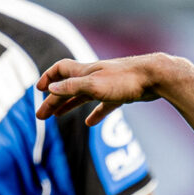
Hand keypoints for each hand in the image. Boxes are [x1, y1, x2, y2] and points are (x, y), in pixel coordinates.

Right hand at [37, 55, 179, 125]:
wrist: (155, 76)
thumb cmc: (125, 79)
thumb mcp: (94, 84)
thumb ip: (72, 87)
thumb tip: (50, 89)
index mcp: (85, 71)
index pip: (60, 70)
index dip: (48, 78)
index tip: (38, 90)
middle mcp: (94, 76)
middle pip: (68, 88)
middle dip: (53, 100)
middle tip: (41, 116)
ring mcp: (107, 85)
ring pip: (82, 96)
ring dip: (69, 105)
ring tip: (57, 115)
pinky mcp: (121, 94)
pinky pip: (103, 105)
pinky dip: (95, 113)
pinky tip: (90, 123)